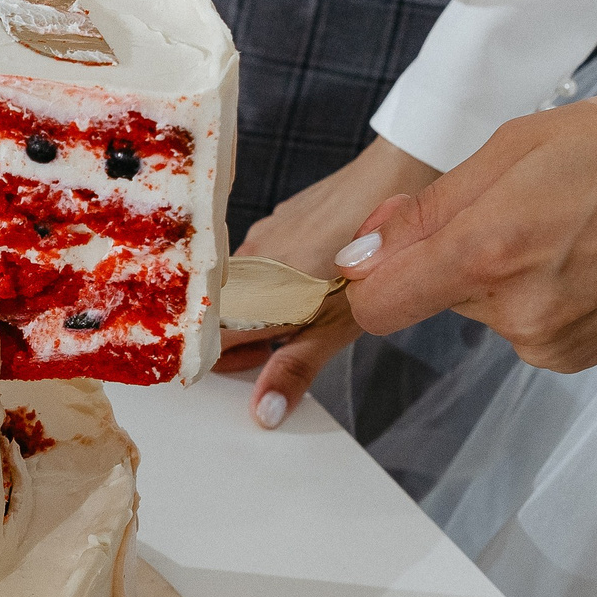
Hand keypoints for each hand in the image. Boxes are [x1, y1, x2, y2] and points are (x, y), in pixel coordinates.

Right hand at [218, 137, 438, 426]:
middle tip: (277, 345)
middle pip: (219, 313)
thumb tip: (262, 413)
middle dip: (238, 338)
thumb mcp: (333, 328)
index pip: (206, 341)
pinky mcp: (273, 220)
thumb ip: (293, 368)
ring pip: (239, 285)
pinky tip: (306, 276)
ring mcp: (257, 238)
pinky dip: (270, 277)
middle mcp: (242, 265)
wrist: (390, 184)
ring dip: (257, 306)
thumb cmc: (367, 263)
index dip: (219, 361)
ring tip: (298, 310)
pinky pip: (257, 258)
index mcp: (250, 297)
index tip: (244, 367)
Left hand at [338, 82, 596, 371]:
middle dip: (450, 250)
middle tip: (520, 197)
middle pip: (427, 296)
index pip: (375, 302)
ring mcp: (551, 342)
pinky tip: (584, 249)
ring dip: (495, 268)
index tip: (385, 243)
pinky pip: (517, 323)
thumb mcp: (519, 142)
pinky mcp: (576, 356)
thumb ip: (430, 207)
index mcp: (494, 249)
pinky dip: (532, 289)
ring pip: (475, 307)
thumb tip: (362, 253)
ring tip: (565, 218)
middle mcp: (519, 311)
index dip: (368, 271)